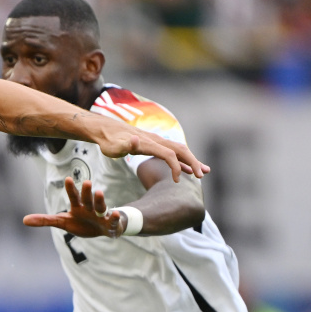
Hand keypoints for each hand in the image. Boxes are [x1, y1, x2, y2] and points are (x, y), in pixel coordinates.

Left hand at [24, 178, 131, 237]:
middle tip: (86, 182)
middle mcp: (90, 207)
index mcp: (78, 206)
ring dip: (100, 200)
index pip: (73, 196)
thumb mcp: (62, 222)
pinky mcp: (111, 224)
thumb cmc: (81, 223)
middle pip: (87, 198)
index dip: (70, 189)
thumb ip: (45, 220)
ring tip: (100, 192)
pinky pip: (113, 221)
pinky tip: (116, 214)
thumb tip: (24, 220)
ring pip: (101, 206)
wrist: (102, 229)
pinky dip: (115, 218)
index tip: (67, 179)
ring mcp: (101, 215)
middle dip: (86, 191)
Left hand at [93, 118, 207, 178]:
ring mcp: (157, 142)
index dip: (176, 167)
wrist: (106, 130)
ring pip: (180, 151)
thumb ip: (125, 144)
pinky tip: (188, 170)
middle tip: (202, 175)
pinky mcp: (155, 145)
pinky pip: (173, 153)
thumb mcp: (114, 146)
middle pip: (180, 150)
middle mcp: (156, 141)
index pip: (169, 154)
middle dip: (193, 162)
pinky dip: (182, 161)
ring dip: (192, 161)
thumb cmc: (109, 142)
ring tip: (204, 172)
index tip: (177, 181)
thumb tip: (134, 140)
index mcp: (149, 143)